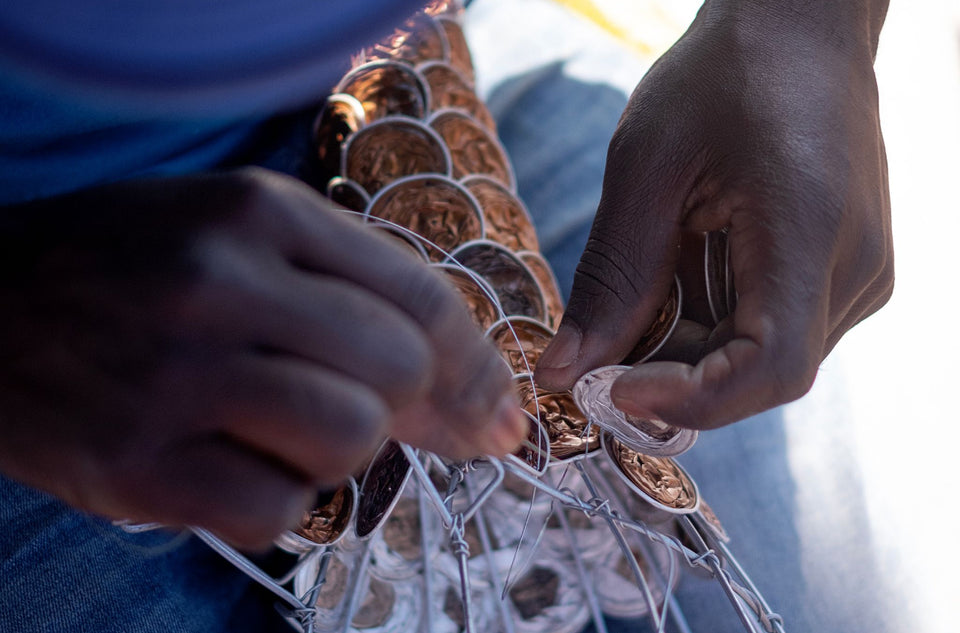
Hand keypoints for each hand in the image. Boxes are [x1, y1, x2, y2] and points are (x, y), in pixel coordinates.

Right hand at [0, 168, 522, 547]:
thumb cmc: (133, 268)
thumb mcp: (237, 233)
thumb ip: (350, 290)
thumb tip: (467, 393)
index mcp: (258, 213)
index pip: (420, 295)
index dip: (480, 367)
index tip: (502, 414)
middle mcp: (218, 283)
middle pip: (397, 370)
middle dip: (412, 409)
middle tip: (379, 416)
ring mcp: (174, 375)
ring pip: (349, 438)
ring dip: (341, 451)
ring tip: (284, 429)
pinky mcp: (137, 465)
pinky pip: (276, 508)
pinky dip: (278, 499)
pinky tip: (234, 464)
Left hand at [536, 1, 891, 428]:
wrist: (800, 29)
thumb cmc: (723, 76)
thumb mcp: (645, 166)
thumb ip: (610, 278)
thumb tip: (564, 373)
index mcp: (809, 230)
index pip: (770, 369)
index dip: (687, 400)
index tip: (610, 389)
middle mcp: (854, 266)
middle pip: (758, 375)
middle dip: (670, 377)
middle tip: (600, 348)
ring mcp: (860, 273)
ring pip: (763, 360)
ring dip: (687, 349)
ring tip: (648, 280)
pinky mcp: (847, 272)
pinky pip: (774, 329)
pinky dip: (713, 325)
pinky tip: (684, 272)